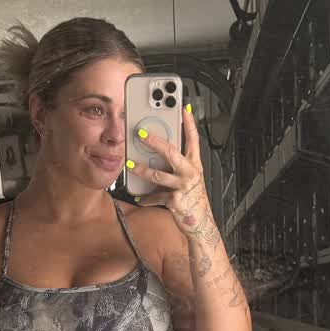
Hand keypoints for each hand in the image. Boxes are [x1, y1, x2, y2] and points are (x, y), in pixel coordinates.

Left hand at [127, 103, 211, 231]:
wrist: (200, 223)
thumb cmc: (192, 198)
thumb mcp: (189, 177)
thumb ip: (177, 164)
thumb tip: (158, 150)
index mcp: (194, 164)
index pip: (193, 138)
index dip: (189, 122)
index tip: (183, 107)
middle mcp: (191, 173)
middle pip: (171, 152)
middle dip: (154, 141)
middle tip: (140, 134)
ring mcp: (183, 187)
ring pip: (158, 175)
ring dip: (141, 170)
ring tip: (129, 165)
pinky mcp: (175, 201)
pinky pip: (156, 197)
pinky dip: (146, 198)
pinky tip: (139, 197)